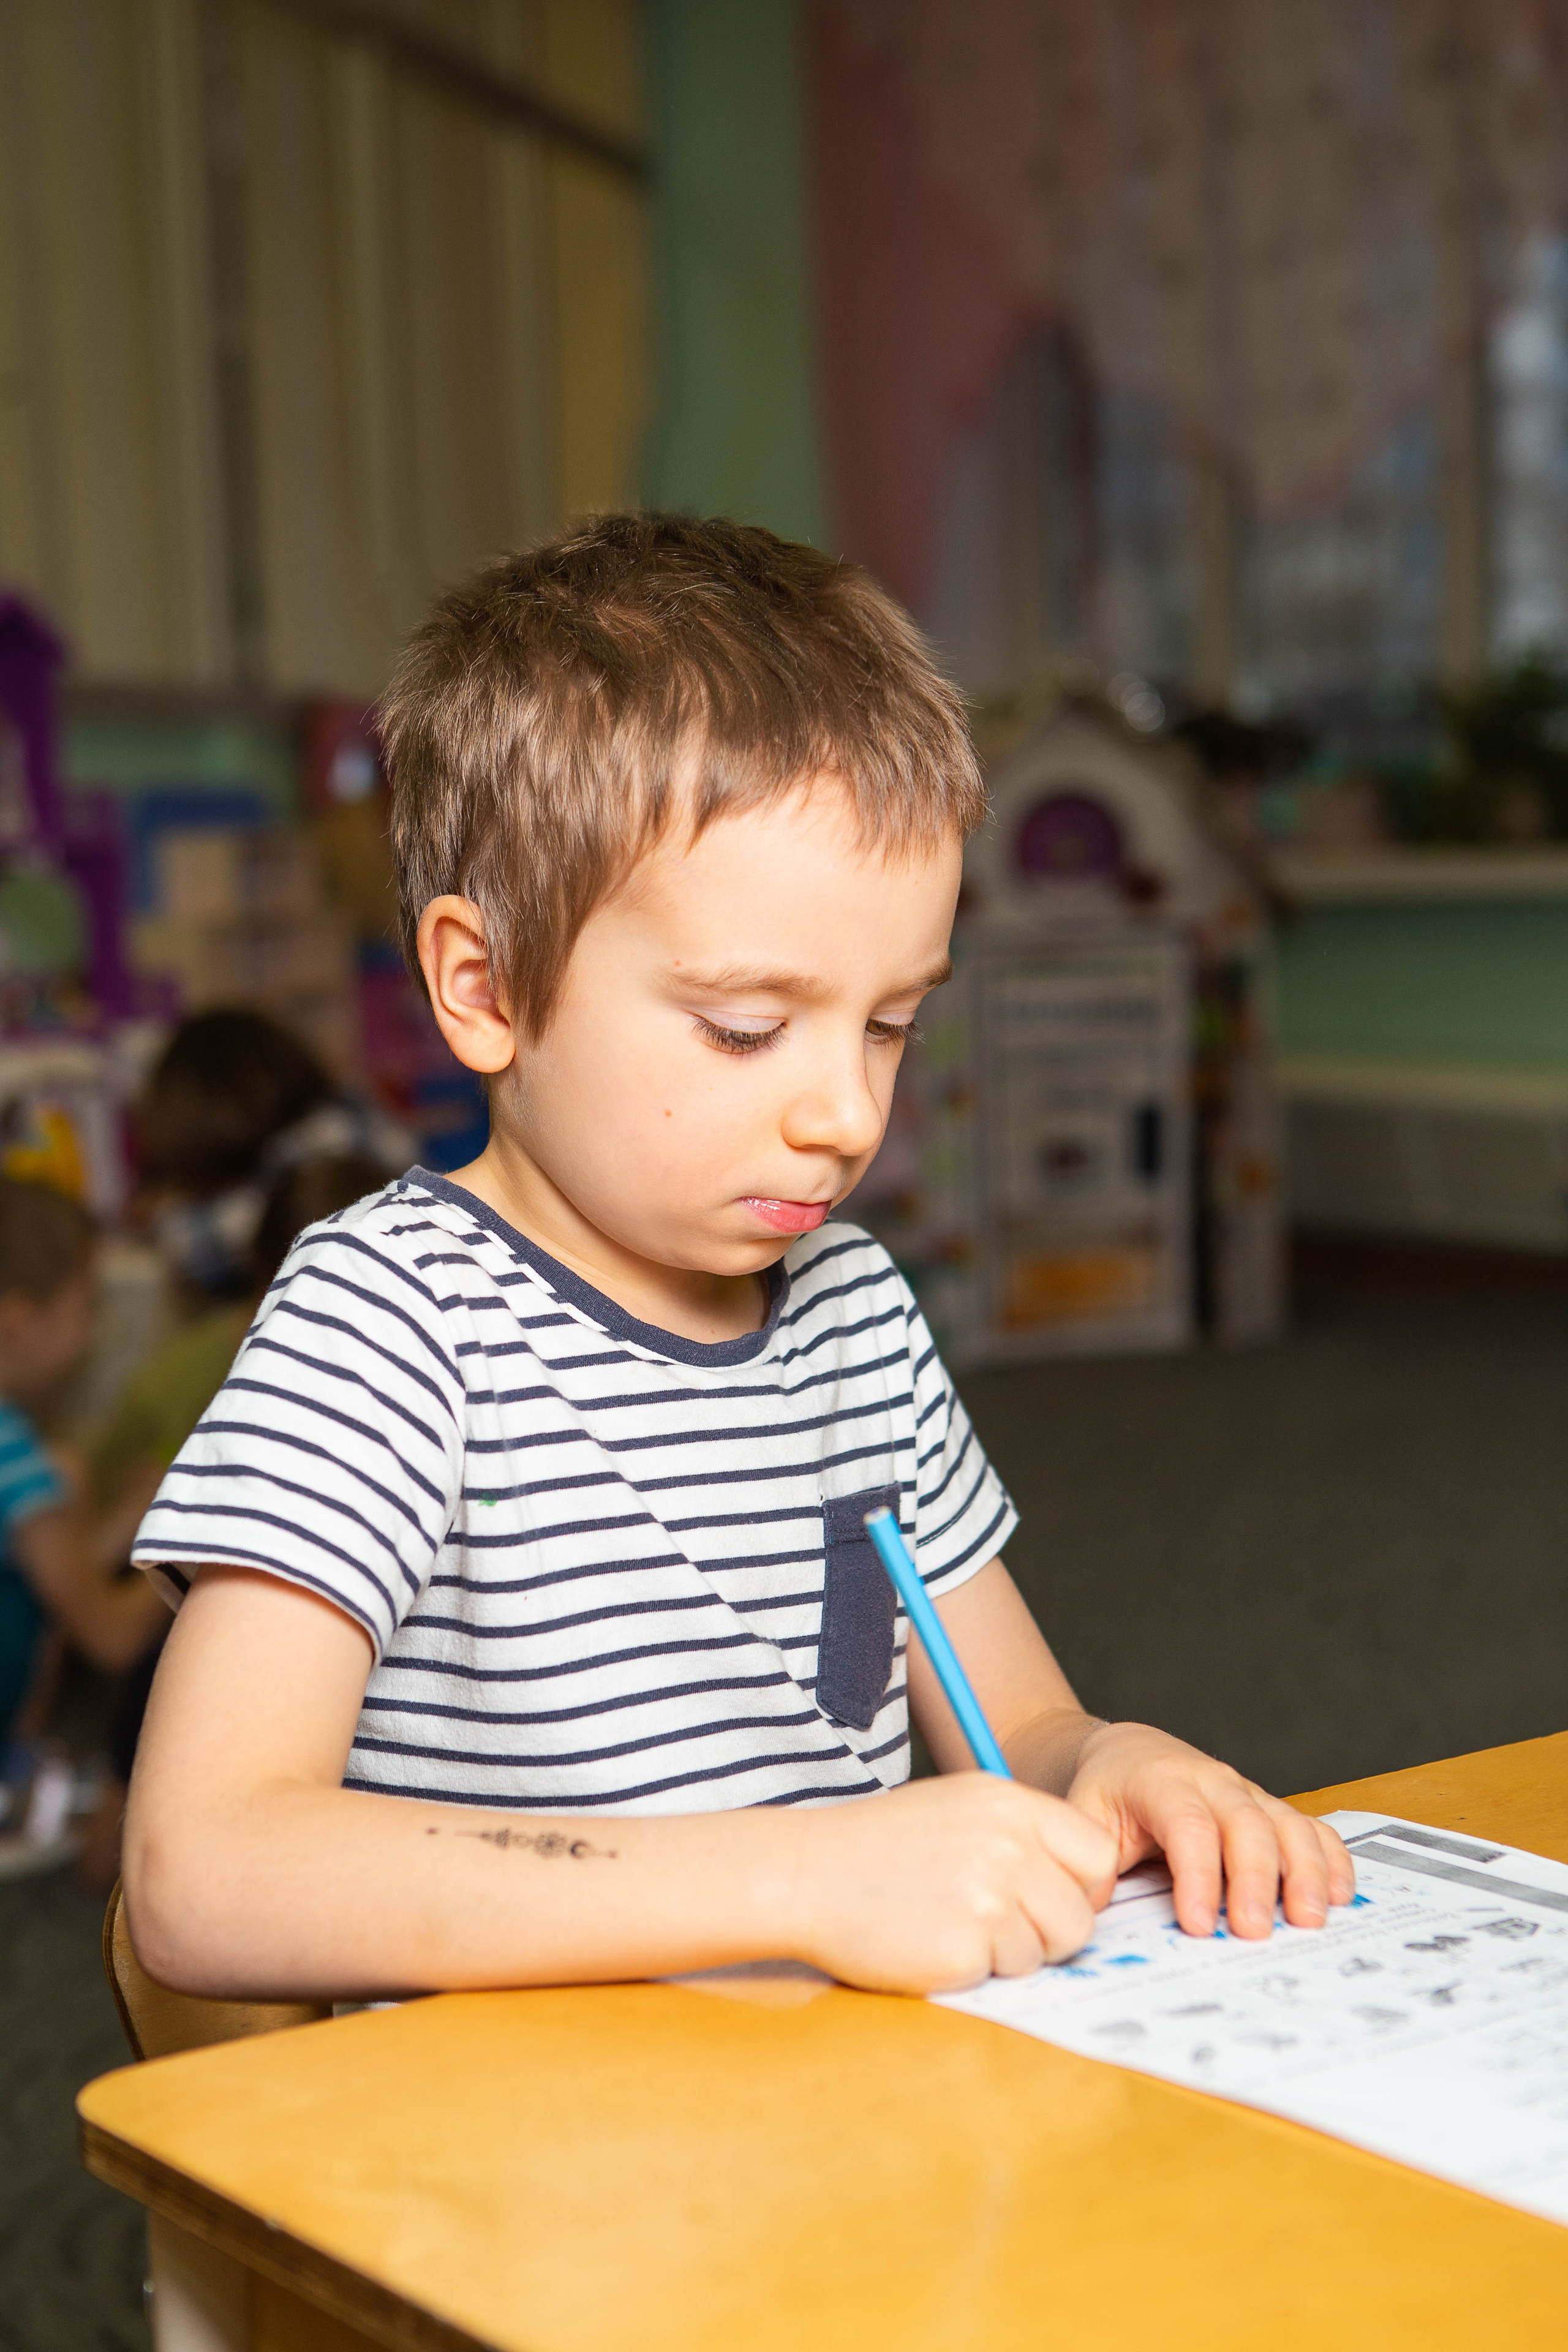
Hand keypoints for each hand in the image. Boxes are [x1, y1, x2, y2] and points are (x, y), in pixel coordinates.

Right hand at [789, 1772, 1118, 1993]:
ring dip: (1011, 1953)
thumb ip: (1023, 1834)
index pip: (1096, 1853)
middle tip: (1002, 1924)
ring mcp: (988, 1898)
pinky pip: (1000, 1975)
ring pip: (1046, 1952)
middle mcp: (1008, 1846)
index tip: (1052, 1896)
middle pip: (1081, 1916)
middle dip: (1050, 1932)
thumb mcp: (959, 1806)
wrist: (810, 1872)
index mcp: (1010, 1804)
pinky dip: (973, 1969)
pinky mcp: (964, 1949)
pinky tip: (933, 1940)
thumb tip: (1082, 1882)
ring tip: (958, 1925)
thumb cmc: (883, 1843)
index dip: (1081, 1885)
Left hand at [1065, 1722, 1354, 1939]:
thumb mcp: (1085, 1818)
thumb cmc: (1108, 1792)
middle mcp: (1213, 1782)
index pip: (1187, 1826)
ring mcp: (1248, 1793)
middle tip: (1254, 1932)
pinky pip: (1310, 1828)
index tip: (1199, 1924)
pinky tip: (1340, 1894)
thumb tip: (1090, 1912)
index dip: (1197, 1875)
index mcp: (1161, 1781)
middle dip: (1254, 1881)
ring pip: (1287, 1825)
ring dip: (1304, 1873)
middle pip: (1245, 1826)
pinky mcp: (1270, 1808)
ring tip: (1309, 1919)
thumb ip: (1089, 1863)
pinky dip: (1330, 1859)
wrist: (1128, 1753)